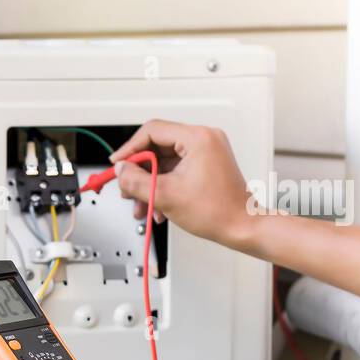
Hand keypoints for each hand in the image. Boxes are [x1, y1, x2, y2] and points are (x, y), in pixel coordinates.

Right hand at [109, 119, 256, 249]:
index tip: (118, 164)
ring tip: (141, 203)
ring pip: (164, 161)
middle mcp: (204, 139)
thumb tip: (121, 171)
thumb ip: (136, 180)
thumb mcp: (165, 195)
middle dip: (139, 171)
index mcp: (198, 138)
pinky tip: (156, 205)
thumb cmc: (217, 211)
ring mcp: (206, 152)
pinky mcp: (206, 165)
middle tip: (126, 187)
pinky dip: (162, 185)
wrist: (241, 227)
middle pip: (156, 147)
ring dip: (149, 183)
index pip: (152, 131)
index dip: (129, 149)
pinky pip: (175, 170)